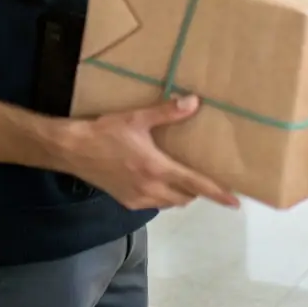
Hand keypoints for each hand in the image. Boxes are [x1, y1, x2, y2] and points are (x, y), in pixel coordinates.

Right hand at [57, 95, 239, 210]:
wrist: (71, 150)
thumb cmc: (105, 132)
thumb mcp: (137, 118)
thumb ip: (168, 112)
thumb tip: (195, 102)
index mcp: (157, 169)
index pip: (195, 185)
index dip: (217, 193)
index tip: (235, 202)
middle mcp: (150, 189)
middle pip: (185, 197)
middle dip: (198, 190)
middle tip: (206, 176)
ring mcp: (137, 199)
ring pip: (170, 203)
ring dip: (181, 193)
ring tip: (185, 176)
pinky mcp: (125, 201)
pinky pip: (154, 204)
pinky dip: (164, 195)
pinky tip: (160, 179)